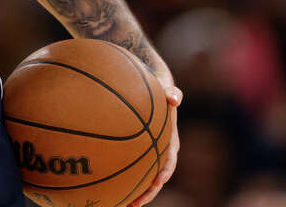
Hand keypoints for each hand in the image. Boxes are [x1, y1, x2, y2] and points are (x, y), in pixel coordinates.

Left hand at [128, 78, 182, 206]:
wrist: (157, 92)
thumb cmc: (161, 91)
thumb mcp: (168, 90)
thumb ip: (173, 94)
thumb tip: (174, 98)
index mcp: (171, 143)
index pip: (170, 161)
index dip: (164, 172)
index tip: (157, 181)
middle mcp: (163, 153)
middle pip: (157, 178)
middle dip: (147, 192)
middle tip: (134, 204)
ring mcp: (152, 155)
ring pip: (145, 179)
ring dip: (136, 193)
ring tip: (121, 205)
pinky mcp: (141, 154)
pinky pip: (134, 170)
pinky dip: (126, 180)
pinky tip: (111, 188)